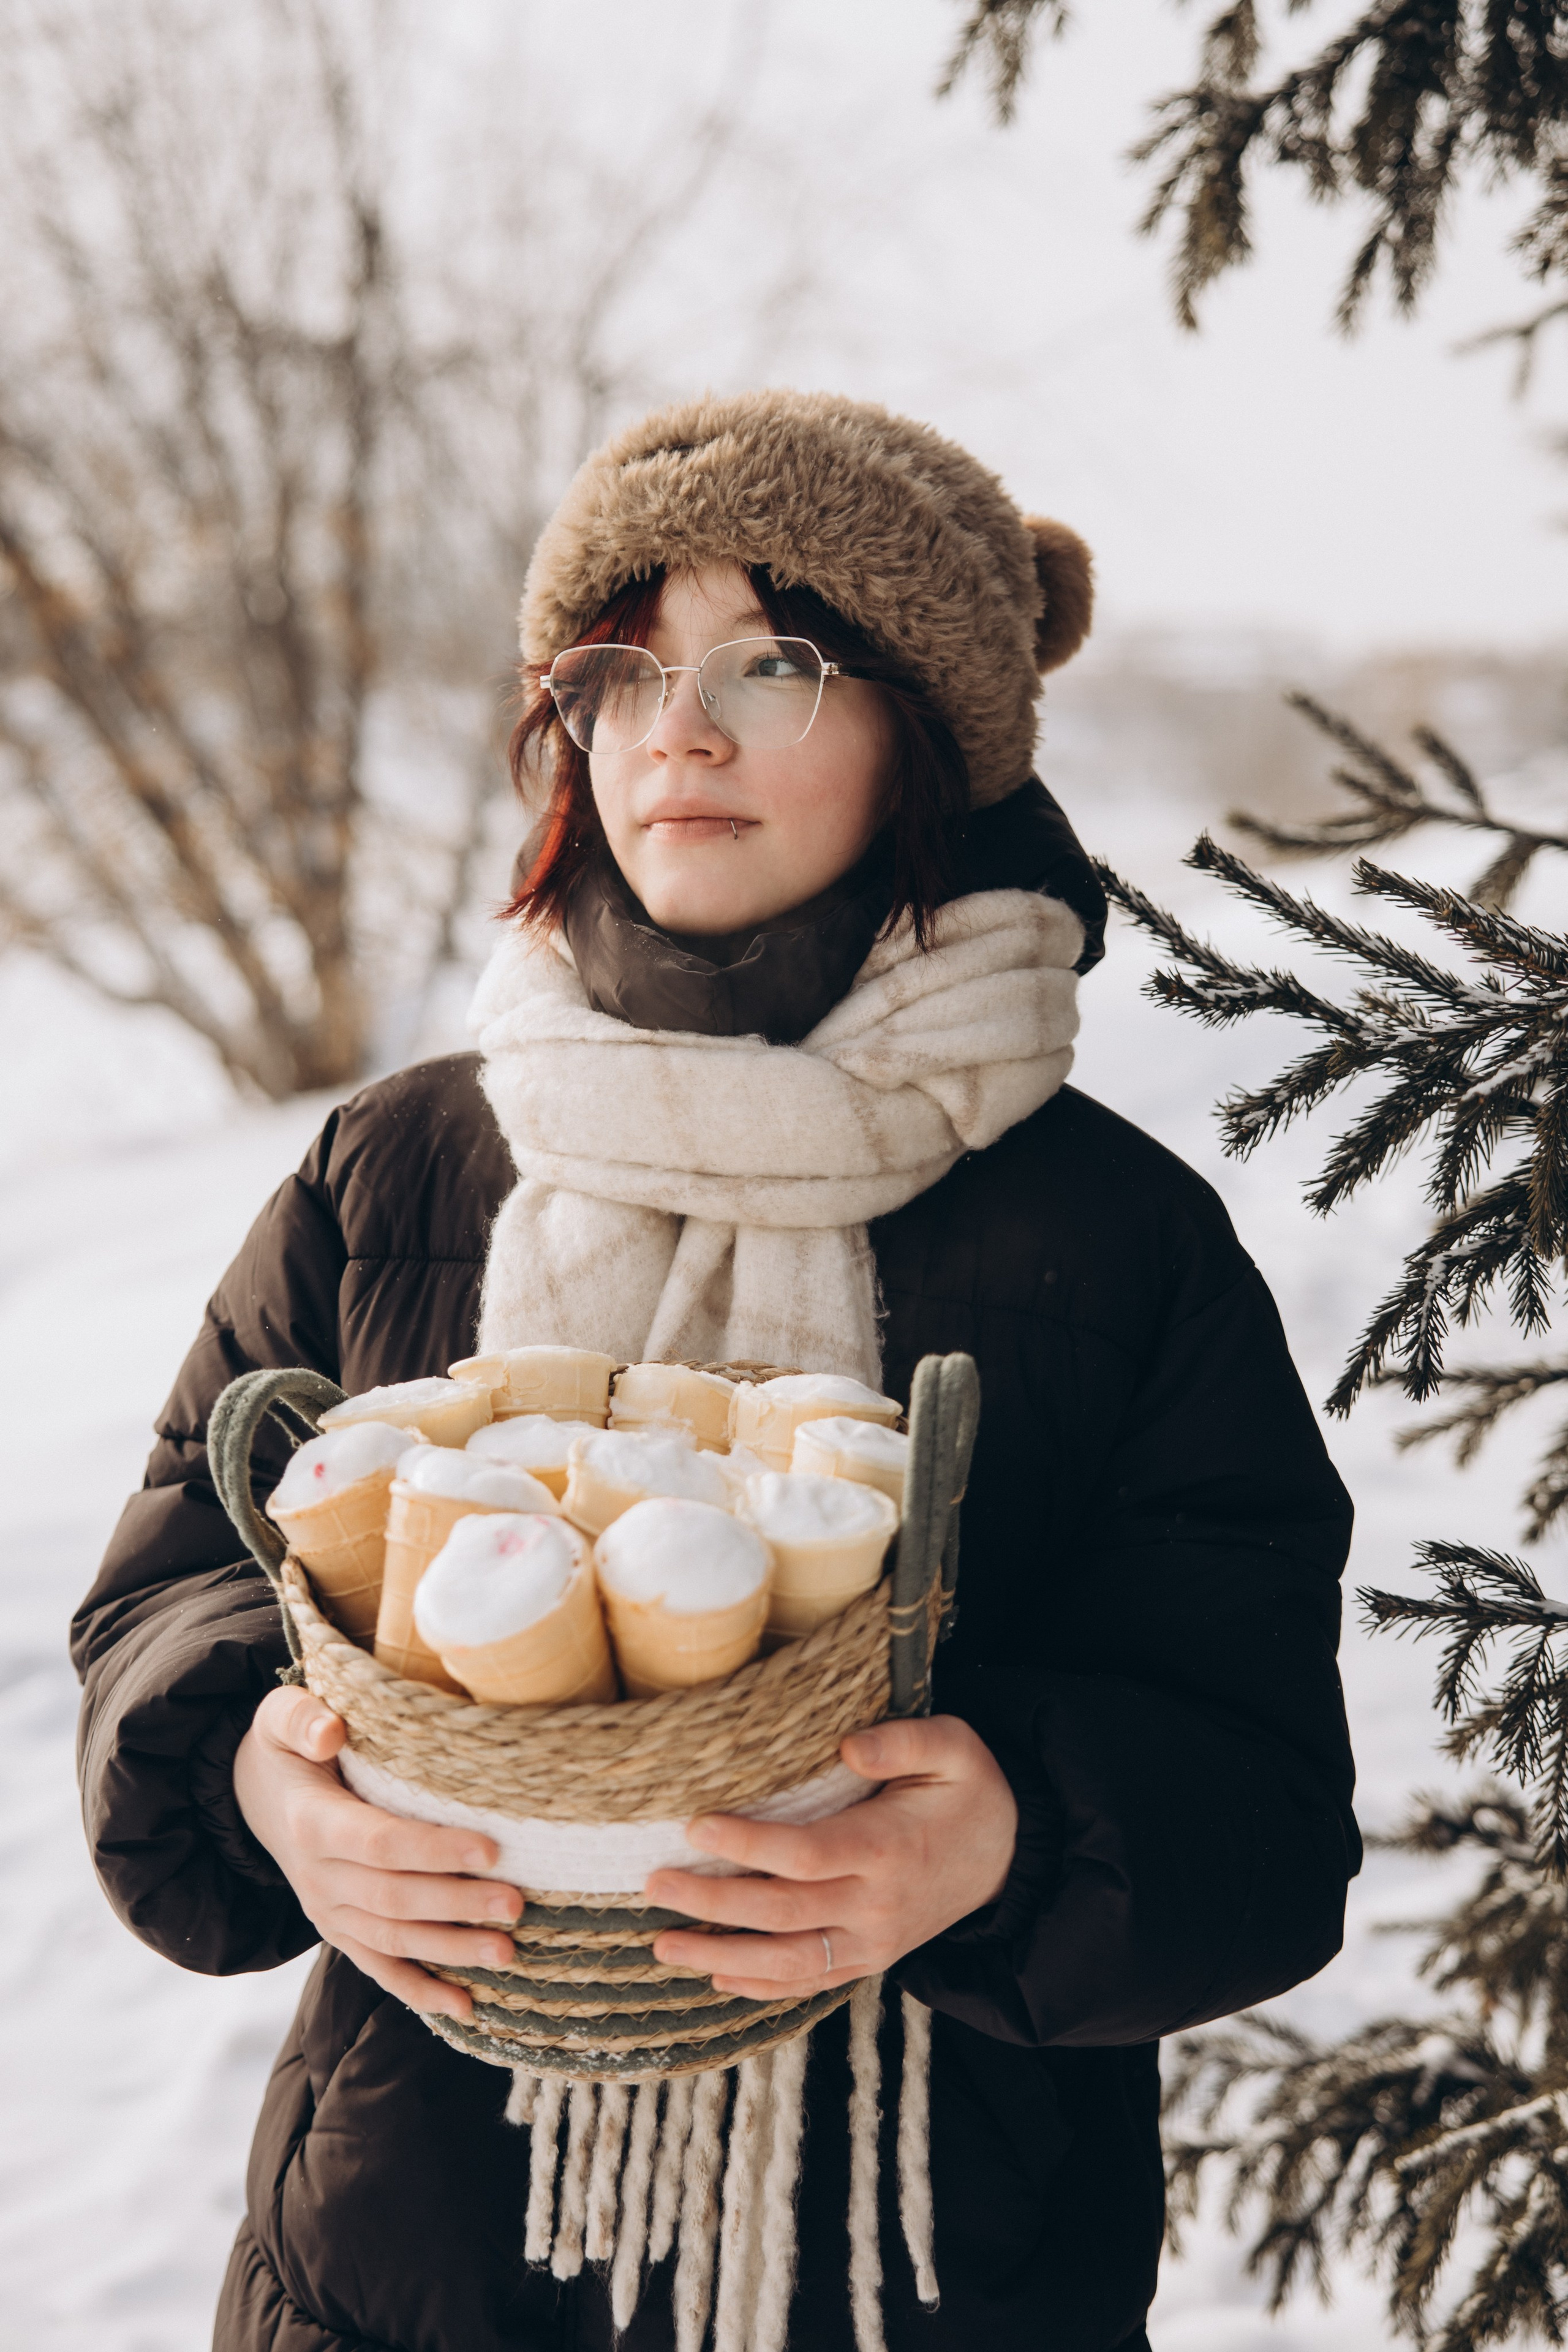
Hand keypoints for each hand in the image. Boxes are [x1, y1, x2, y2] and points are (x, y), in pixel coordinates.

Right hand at [233, 1685, 522, 2020]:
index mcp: (312, 1823)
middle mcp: (317, 1877)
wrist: (256, 1797)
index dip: (434, 1849)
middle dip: (456, 1905)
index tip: (491, 1849)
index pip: (380, 1842)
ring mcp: (327, 1911)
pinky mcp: (339, 1931)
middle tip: (515, 1905)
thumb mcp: (279, 1719)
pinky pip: (378, 1967)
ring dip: (450, 1950)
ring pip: (392, 1939)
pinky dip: (419, 1991)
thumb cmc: (288, 1750)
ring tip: (506, 1953)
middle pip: (393, 1898)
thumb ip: (302, 1719)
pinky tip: (465, 2007)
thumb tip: (331, 1731)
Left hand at [645, 1715, 1017, 1998]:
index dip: (746, 1845)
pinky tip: (715, 1978)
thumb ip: (902, 1742)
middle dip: (712, 1903)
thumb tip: (848, 1746)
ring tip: (662, 1945)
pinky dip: (760, 1987)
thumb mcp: (953, 1747)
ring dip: (720, 1958)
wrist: (1011, 1856)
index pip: (804, 1854)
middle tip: (653, 1883)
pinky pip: (810, 1983)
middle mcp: (877, 1906)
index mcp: (888, 1848)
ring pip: (787, 1962)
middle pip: (781, 1913)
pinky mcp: (872, 1960)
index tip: (694, 1826)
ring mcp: (874, 1943)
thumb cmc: (970, 1790)